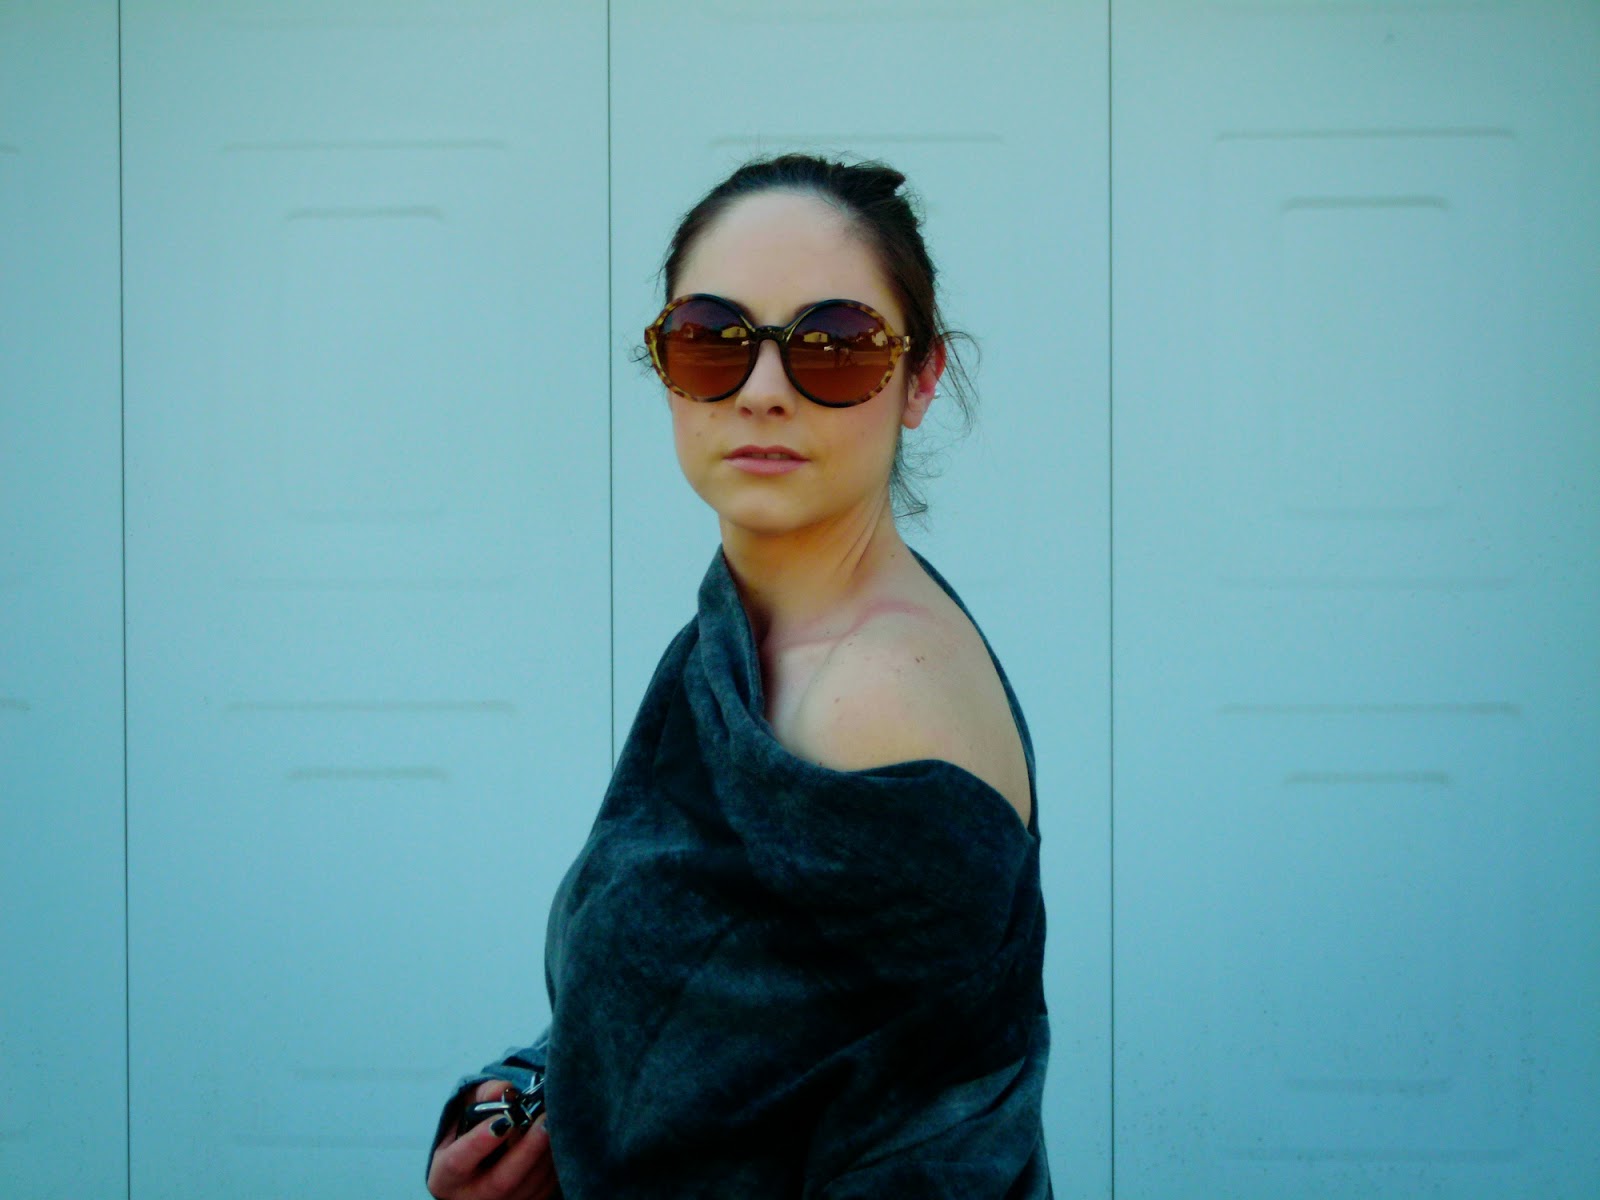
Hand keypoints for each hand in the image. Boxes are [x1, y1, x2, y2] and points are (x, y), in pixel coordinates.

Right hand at [427, 1080, 557, 1199]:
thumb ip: (483, 1097)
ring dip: (546, 1154)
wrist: (477, 1171)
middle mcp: (468, 1198)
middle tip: (545, 1119)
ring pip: (527, 1187)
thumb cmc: (470, 1136)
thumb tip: (504, 1090)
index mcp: (445, 1176)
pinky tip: (556, 1142)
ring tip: (554, 1124)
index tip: (505, 1119)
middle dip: (527, 1149)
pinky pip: (543, 1191)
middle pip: (501, 1181)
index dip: (481, 1141)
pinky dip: (553, 1166)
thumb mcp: (466, 1114)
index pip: (459, 1162)